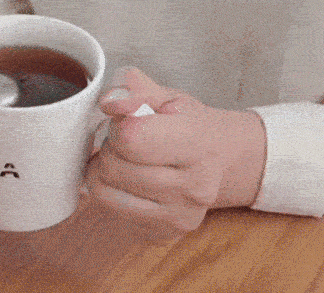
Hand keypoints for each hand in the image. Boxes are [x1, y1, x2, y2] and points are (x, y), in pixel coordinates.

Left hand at [84, 67, 266, 233]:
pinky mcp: (164, 232)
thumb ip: (135, 90)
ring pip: (103, 187)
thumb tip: (110, 103)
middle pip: (112, 164)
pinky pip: (107, 207)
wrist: (221, 159)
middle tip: (131, 140)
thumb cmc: (189, 124)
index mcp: (200, 146)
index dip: (120, 125)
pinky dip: (108, 188)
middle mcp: (195, 187)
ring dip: (105, 167)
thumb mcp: (167, 97)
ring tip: (129, 159)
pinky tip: (128, 179)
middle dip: (111, 146)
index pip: (131, 138)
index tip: (131, 121)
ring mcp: (180, 215)